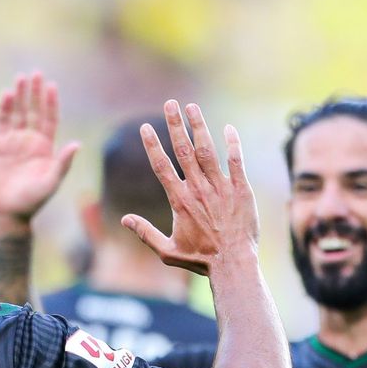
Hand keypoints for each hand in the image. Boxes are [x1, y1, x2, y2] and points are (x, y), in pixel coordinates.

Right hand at [0, 72, 80, 226]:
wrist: (7, 213)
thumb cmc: (32, 201)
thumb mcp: (51, 182)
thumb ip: (63, 163)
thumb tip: (77, 144)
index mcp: (44, 148)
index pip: (49, 119)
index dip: (50, 103)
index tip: (51, 86)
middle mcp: (29, 142)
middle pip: (33, 111)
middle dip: (35, 93)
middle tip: (36, 73)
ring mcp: (12, 142)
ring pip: (17, 113)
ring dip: (19, 96)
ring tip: (21, 78)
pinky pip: (1, 123)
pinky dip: (4, 109)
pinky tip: (7, 95)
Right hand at [124, 100, 257, 275]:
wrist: (233, 264)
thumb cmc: (200, 260)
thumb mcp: (167, 251)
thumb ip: (145, 233)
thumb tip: (125, 220)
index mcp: (179, 200)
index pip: (161, 166)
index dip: (152, 144)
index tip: (145, 127)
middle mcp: (198, 189)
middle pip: (183, 150)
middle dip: (174, 125)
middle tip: (169, 104)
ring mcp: (221, 187)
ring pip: (207, 150)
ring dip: (199, 126)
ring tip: (192, 107)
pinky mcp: (241, 190)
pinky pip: (236, 161)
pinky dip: (232, 143)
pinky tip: (228, 128)